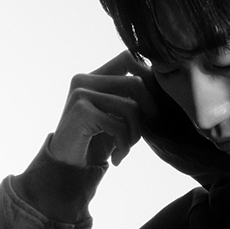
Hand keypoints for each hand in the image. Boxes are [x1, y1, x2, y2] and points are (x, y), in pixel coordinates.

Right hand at [49, 51, 157, 166]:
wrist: (68, 170)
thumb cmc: (96, 144)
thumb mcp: (117, 116)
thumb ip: (132, 97)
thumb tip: (161, 85)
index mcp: (94, 76)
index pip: (129, 58)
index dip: (148, 80)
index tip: (151, 112)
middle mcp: (85, 80)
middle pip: (136, 83)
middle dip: (147, 114)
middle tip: (138, 137)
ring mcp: (81, 93)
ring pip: (131, 107)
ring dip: (134, 136)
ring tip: (124, 149)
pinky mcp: (81, 111)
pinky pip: (120, 126)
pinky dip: (123, 146)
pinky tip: (116, 158)